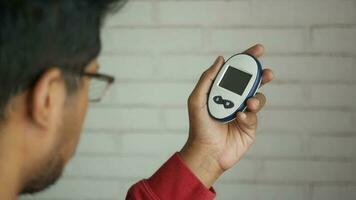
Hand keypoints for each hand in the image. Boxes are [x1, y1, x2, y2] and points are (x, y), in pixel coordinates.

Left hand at [179, 44, 273, 187]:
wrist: (206, 153)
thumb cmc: (199, 127)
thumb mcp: (197, 100)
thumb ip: (208, 79)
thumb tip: (220, 59)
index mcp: (221, 92)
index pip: (236, 72)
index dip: (246, 60)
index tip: (258, 50)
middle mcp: (233, 100)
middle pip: (252, 83)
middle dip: (261, 76)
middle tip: (267, 73)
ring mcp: (243, 113)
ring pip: (257, 98)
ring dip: (256, 98)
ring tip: (248, 103)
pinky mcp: (249, 127)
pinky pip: (254, 116)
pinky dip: (248, 115)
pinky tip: (239, 118)